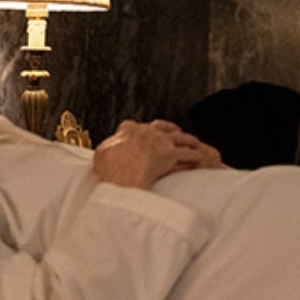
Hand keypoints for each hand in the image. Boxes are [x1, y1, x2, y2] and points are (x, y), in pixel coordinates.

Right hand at [92, 119, 220, 188]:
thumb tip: (107, 150)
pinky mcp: (170, 154)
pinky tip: (197, 157)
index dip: (139, 130)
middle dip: (169, 129)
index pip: (133, 126)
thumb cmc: (110, 166)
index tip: (142, 132)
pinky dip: (192, 156)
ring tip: (194, 142)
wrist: (122, 173)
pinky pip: (185, 154)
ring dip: (187, 139)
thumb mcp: (101, 153)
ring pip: (178, 137)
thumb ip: (107, 147)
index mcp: (128, 129)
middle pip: (161, 127)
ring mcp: (160, 141)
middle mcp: (146, 131)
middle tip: (175, 131)